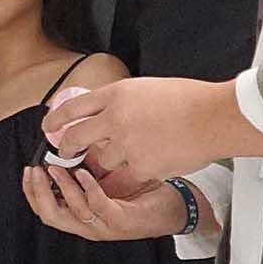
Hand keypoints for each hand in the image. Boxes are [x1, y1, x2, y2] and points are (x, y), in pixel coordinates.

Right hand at [22, 163, 183, 241]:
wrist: (175, 208)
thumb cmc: (143, 194)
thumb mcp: (108, 179)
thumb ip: (87, 168)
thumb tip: (70, 145)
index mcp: (82, 216)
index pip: (46, 209)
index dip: (32, 191)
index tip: (28, 170)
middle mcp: (89, 226)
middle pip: (50, 215)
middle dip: (38, 192)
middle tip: (36, 171)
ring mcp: (104, 227)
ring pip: (71, 211)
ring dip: (61, 187)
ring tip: (57, 168)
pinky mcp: (120, 222)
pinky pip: (97, 206)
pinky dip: (87, 188)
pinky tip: (84, 173)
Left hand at [41, 77, 247, 184]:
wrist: (214, 118)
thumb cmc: (189, 100)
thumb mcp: (146, 89)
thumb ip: (121, 102)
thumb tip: (105, 114)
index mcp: (116, 95)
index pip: (73, 107)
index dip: (57, 119)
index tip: (48, 127)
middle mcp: (115, 119)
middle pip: (76, 138)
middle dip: (68, 148)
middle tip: (67, 152)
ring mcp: (126, 145)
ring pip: (102, 161)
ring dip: (110, 161)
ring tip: (128, 155)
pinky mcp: (141, 167)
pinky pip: (128, 175)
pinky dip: (135, 173)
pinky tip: (150, 164)